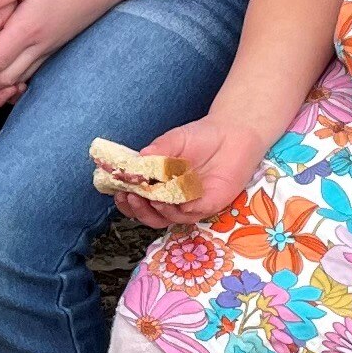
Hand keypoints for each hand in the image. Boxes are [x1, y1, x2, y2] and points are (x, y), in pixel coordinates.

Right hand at [110, 110, 269, 233]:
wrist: (233, 134)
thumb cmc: (202, 137)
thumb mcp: (173, 140)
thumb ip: (157, 151)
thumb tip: (137, 161)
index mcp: (160, 184)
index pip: (138, 199)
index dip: (125, 200)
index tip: (117, 192)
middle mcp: (174, 198)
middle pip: (150, 216)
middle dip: (137, 210)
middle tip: (130, 198)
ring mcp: (191, 204)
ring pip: (168, 219)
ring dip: (155, 211)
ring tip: (148, 198)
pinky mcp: (209, 205)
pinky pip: (191, 213)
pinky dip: (179, 209)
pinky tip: (170, 200)